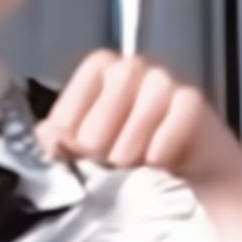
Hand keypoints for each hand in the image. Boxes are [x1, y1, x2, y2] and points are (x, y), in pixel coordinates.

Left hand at [35, 50, 241, 186]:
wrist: (179, 173)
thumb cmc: (126, 152)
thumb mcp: (87, 148)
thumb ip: (62, 139)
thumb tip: (48, 137)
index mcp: (101, 70)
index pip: (85, 78)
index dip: (73, 115)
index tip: (66, 145)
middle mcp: (133, 67)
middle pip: (118, 81)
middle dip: (102, 130)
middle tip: (99, 159)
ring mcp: (165, 82)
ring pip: (150, 98)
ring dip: (132, 139)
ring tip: (124, 165)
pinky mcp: (193, 103)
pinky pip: (181, 111)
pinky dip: (165, 139)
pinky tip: (155, 162)